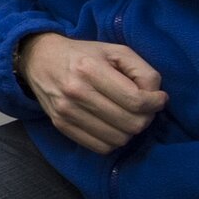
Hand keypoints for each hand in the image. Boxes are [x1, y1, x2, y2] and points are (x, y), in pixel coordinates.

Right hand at [18, 32, 166, 152]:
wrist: (38, 60)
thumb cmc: (83, 54)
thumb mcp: (115, 50)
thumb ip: (142, 70)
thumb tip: (156, 96)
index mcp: (90, 69)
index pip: (135, 100)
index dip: (155, 103)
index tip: (159, 98)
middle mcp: (76, 92)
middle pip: (130, 123)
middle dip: (146, 117)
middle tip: (144, 108)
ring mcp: (67, 112)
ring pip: (118, 139)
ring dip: (130, 130)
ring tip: (128, 115)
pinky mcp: (61, 126)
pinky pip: (101, 147)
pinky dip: (113, 140)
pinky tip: (113, 125)